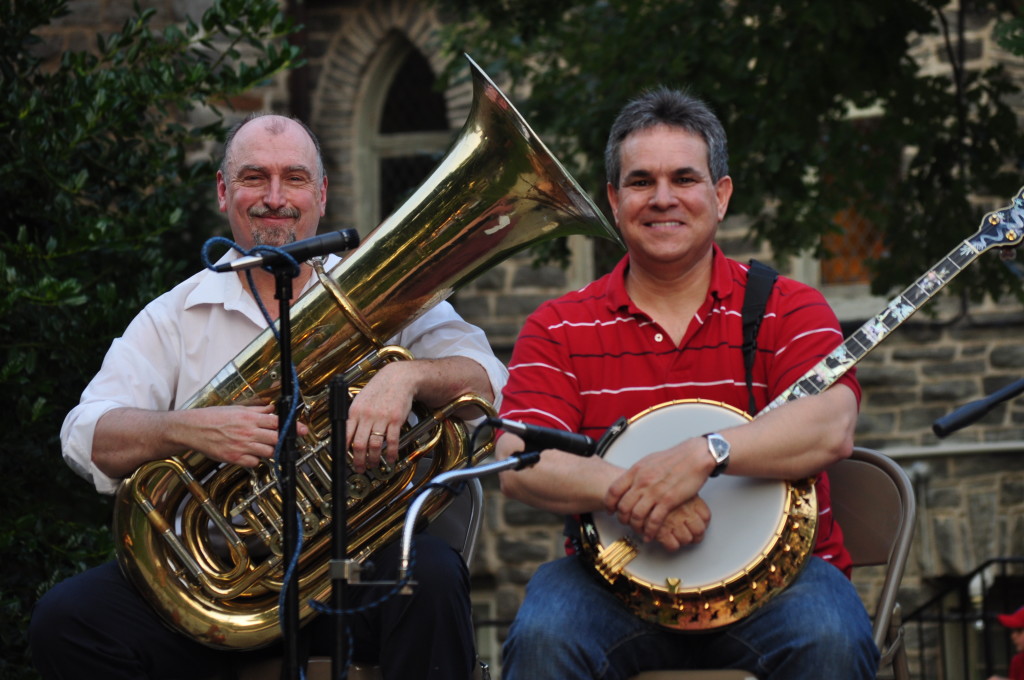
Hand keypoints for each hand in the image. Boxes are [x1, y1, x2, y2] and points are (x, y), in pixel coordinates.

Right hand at [190, 403, 307, 467]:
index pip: (278, 422)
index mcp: (250, 418)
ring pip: (268, 452)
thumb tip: (272, 409)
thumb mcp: (237, 409)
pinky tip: (250, 454)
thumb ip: (257, 411)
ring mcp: (241, 446)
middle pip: (276, 439)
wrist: (193, 428)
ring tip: (263, 446)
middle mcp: (248, 432)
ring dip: (270, 451)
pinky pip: (254, 463)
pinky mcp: (234, 458)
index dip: (292, 426)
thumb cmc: (213, 417)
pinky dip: (256, 460)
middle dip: (282, 440)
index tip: (303, 430)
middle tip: (284, 441)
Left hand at [346, 362, 415, 472]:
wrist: (398, 379)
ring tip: (374, 464)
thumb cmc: (379, 389)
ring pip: (374, 445)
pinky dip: (391, 452)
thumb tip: (347, 433)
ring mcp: (381, 418)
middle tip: (359, 468)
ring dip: (373, 459)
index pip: (345, 435)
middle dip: (358, 460)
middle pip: (359, 444)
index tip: (345, 459)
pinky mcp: (395, 420)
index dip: (344, 450)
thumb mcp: (361, 400)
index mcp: (355, 411)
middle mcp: (366, 416)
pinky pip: (392, 441)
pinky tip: (391, 458)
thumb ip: (354, 416)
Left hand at [604, 437, 711, 541]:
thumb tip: (630, 480)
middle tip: (625, 523)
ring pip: (637, 516)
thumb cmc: (675, 458)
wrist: (694, 456)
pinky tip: (650, 535)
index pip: (614, 490)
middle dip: (622, 519)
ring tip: (638, 530)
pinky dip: (650, 531)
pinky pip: (654, 521)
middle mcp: (642, 482)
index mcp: (636, 471)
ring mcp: (655, 492)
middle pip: (623, 506)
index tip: (611, 510)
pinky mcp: (668, 501)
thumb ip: (637, 472)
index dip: (609, 504)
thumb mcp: (649, 461)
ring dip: (636, 527)